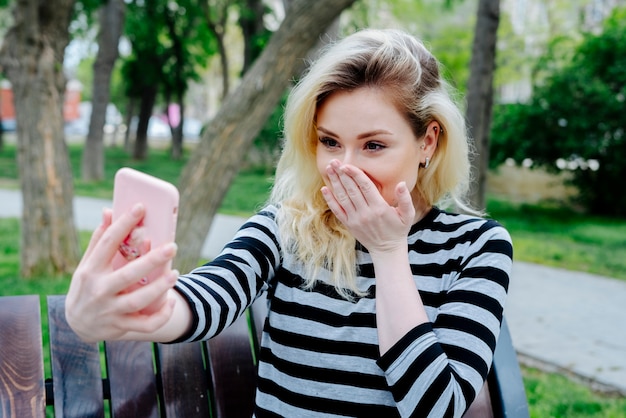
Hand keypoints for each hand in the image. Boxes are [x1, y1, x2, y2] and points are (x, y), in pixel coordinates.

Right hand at [65, 203, 178, 342]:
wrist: (77, 324)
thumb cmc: (88, 285)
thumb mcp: (87, 264)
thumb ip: (100, 240)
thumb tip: (108, 211)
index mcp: (91, 269)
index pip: (108, 243)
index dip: (124, 223)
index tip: (140, 207)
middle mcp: (99, 290)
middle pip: (127, 274)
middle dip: (151, 261)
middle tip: (172, 246)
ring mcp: (109, 310)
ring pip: (138, 301)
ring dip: (158, 288)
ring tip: (175, 274)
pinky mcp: (120, 327)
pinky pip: (145, 325)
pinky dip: (160, 316)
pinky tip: (171, 302)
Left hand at [321, 160, 414, 254]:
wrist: (387, 250)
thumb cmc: (398, 230)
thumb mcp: (408, 215)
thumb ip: (405, 199)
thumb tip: (401, 183)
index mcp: (379, 208)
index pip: (365, 187)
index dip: (355, 174)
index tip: (347, 165)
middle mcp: (365, 213)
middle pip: (351, 189)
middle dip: (342, 174)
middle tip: (335, 161)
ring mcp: (355, 219)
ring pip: (342, 197)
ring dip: (335, 182)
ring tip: (329, 169)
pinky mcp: (349, 224)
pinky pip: (337, 210)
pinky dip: (330, 199)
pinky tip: (324, 189)